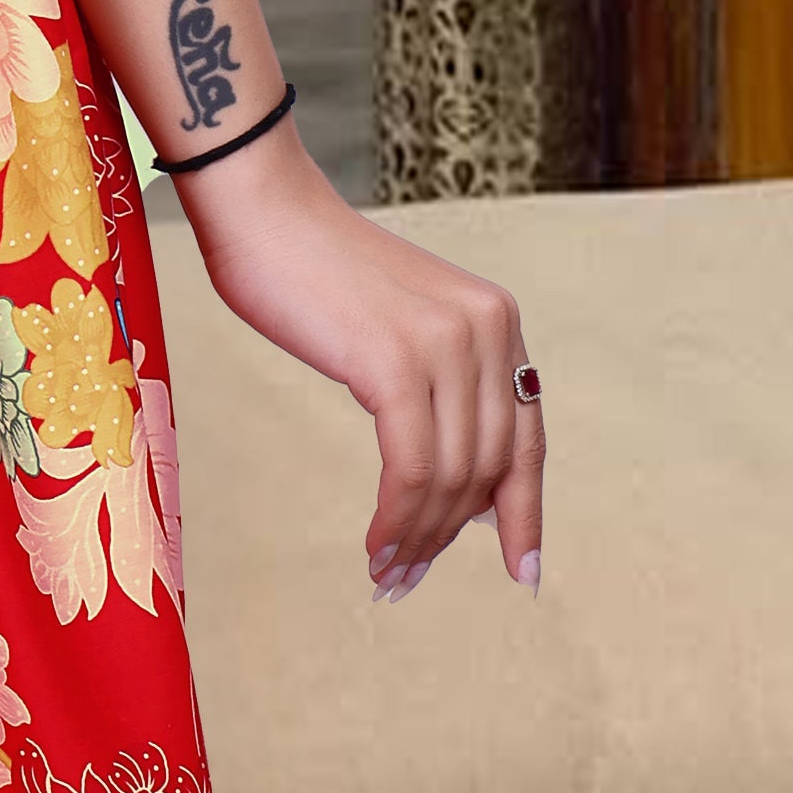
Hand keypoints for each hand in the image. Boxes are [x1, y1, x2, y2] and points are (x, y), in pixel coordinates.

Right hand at [169, 128, 543, 595]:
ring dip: (419, 537)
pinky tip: (376, 542)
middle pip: (489, 468)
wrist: (265, 215)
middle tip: (406, 577)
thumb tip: (453, 477)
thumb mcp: (400, 327)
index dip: (525, 512)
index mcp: (498, 322)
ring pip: (452, 476)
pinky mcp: (397, 364)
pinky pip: (412, 467)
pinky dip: (397, 517)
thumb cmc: (313, 273)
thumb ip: (438, 385)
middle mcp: (489, 331)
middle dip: (451, 536)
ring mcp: (447, 346)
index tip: (522, 570)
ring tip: (386, 571)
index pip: (527, 439)